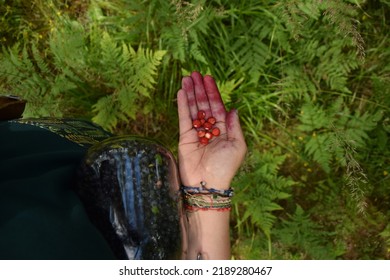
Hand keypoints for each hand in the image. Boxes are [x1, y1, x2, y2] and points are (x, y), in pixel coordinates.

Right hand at [177, 71, 246, 189]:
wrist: (208, 184)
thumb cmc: (226, 167)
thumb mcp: (238, 145)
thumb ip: (235, 126)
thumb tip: (233, 109)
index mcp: (223, 130)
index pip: (217, 106)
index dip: (213, 92)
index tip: (208, 78)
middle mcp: (209, 129)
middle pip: (203, 105)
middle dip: (200, 89)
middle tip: (195, 73)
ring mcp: (196, 133)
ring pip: (193, 109)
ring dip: (190, 93)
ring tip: (187, 78)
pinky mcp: (185, 137)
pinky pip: (183, 118)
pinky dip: (182, 105)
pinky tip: (182, 92)